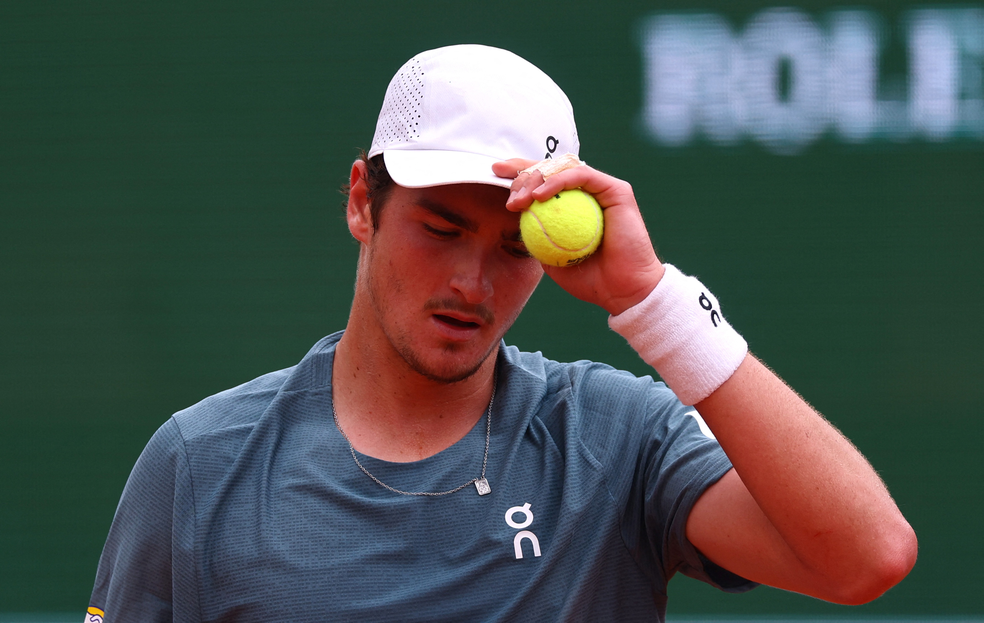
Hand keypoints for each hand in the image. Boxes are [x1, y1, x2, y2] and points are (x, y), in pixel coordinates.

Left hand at [492, 159, 663, 315]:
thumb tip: (511, 216)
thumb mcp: (549, 257)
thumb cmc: (590, 279)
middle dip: (522, 174)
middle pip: (550, 169)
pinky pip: (581, 176)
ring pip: (562, 168)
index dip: (518, 173)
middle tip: (507, 192)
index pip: (542, 181)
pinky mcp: (615, 189)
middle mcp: (587, 192)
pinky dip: (557, 181)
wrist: (623, 291)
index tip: (494, 173)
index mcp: (571, 205)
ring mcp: (601, 189)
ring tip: (519, 199)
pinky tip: (539, 196)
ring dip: (536, 178)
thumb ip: (534, 235)